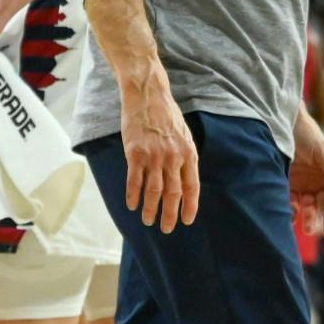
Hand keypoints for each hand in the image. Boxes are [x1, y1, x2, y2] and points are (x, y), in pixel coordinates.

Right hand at [120, 65, 199, 232]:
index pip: (191, 187)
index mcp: (188, 153)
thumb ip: (184, 156)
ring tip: (148, 220)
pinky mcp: (135, 153)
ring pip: (153, 191)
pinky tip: (132, 205)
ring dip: (151, 209)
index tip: (186, 221)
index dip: (189, 206)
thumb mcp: (183, 134)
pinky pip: (135, 181)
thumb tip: (184, 180)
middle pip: (173, 193)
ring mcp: (154, 156)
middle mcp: (173, 157)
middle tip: (166, 228)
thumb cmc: (165, 114)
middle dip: (170, 214)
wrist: (147, 95)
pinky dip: (133, 195)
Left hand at [289, 111, 323, 240]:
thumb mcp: (322, 150)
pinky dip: (292, 211)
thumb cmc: (307, 135)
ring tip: (306, 228)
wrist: (282, 123)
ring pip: (309, 207)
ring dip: (310, 218)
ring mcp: (303, 184)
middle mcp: (318, 181)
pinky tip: (292, 217)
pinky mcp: (288, 185)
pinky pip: (291, 202)